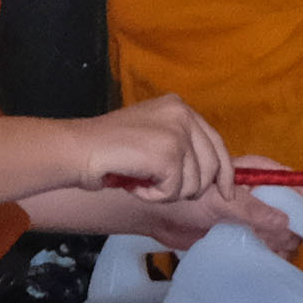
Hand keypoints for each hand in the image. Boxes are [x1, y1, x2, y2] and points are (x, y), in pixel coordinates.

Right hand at [63, 94, 234, 203]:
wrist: (76, 149)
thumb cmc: (106, 150)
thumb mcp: (151, 137)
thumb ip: (179, 146)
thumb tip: (213, 176)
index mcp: (178, 107)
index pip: (216, 142)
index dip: (225, 173)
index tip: (226, 193)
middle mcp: (182, 114)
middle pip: (212, 167)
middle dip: (190, 188)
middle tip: (160, 189)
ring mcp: (176, 132)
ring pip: (193, 184)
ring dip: (165, 193)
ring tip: (140, 181)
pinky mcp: (168, 153)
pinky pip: (173, 192)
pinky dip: (152, 196)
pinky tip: (134, 184)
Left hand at [152, 160, 302, 255]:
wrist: (156, 214)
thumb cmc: (187, 198)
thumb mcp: (222, 201)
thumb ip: (254, 212)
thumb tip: (287, 225)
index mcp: (261, 175)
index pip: (299, 185)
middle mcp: (262, 194)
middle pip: (296, 212)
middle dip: (298, 229)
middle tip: (281, 244)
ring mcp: (253, 215)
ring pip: (283, 231)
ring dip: (283, 244)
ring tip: (271, 253)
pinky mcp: (243, 233)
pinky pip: (266, 244)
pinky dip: (270, 253)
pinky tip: (266, 261)